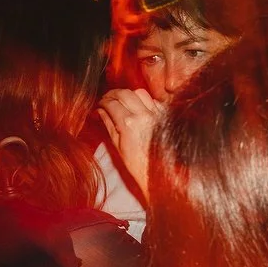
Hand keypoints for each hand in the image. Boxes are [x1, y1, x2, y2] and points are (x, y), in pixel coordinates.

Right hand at [98, 88, 164, 202]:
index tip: (100, 103)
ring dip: (129, 95)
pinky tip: (139, 109)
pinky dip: (144, 101)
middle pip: (125, 93)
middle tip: (108, 99)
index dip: (103, 101)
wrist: (163, 173)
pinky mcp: (167, 116)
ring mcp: (157, 114)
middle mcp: (144, 115)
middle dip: (113, 94)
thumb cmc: (139, 165)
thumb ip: (109, 125)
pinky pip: (154, 101)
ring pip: (140, 93)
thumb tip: (100, 111)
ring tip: (123, 102)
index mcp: (129, 123)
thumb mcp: (118, 146)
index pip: (111, 102)